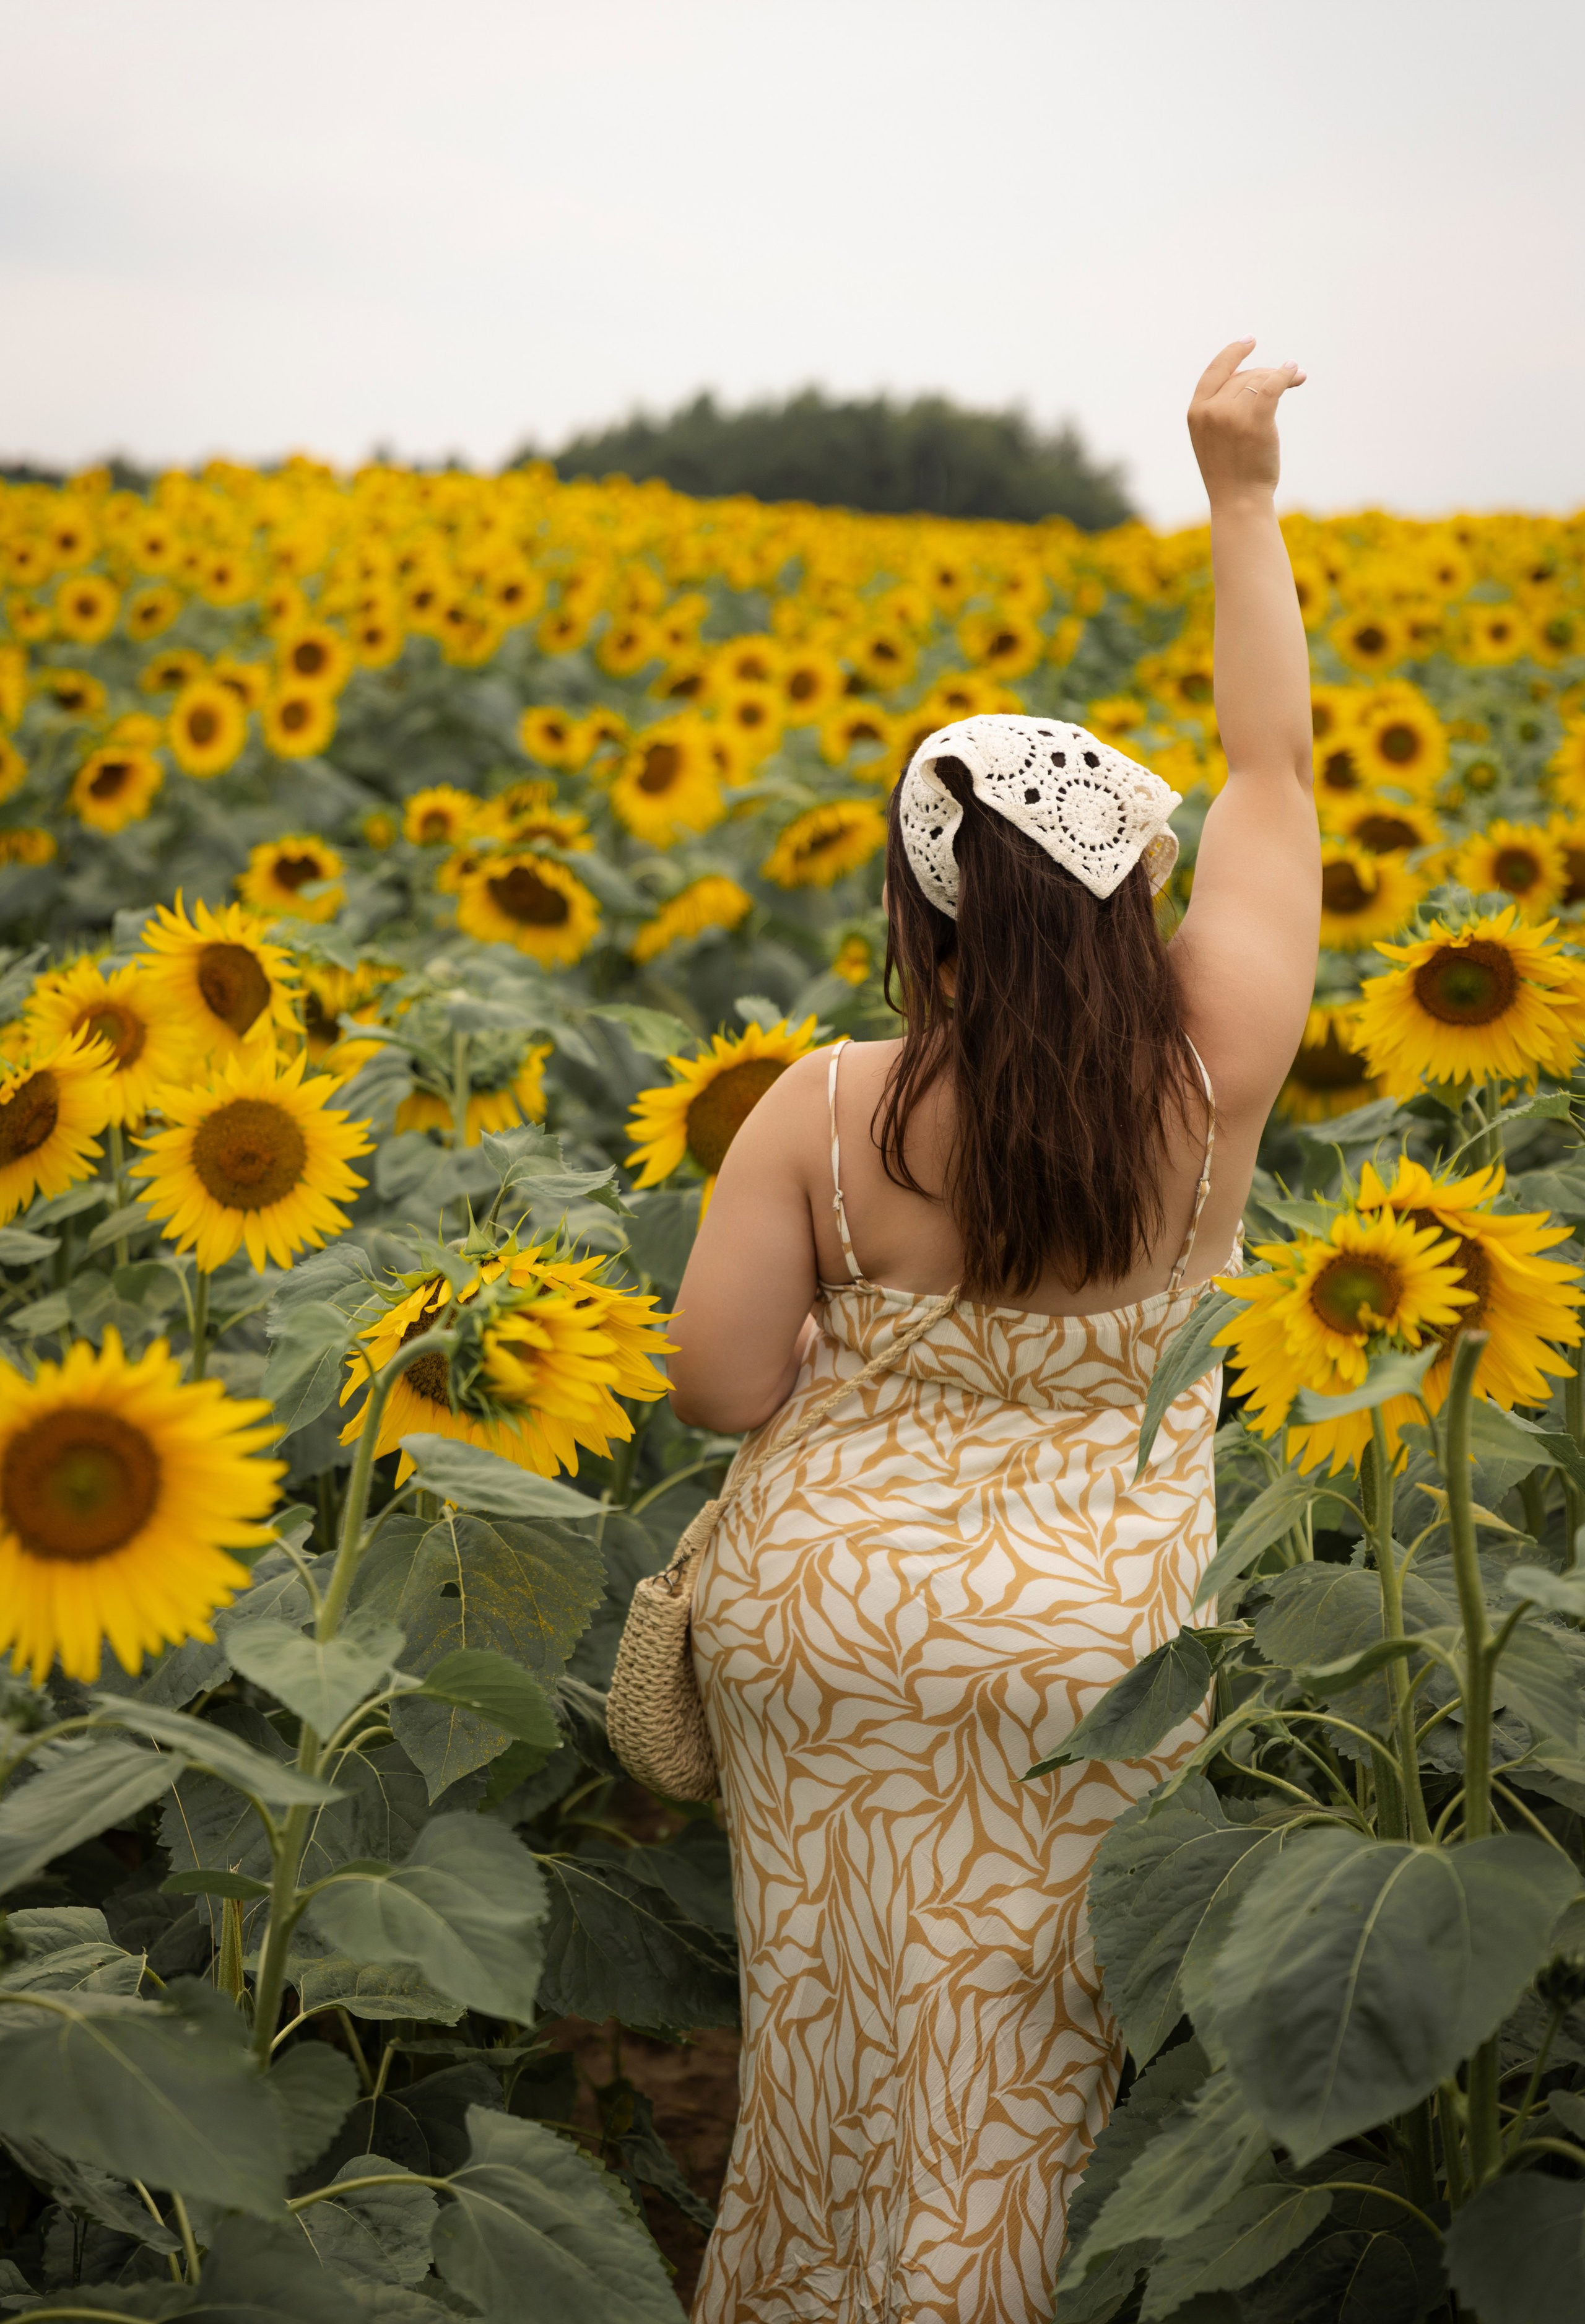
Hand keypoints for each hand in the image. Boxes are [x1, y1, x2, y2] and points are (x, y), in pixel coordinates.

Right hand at [1188, 339, 1305, 504]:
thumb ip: (1221, 409)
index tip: (1249, 341)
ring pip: (1260, 381)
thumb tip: (1256, 377)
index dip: (1233, 353)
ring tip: (1297, 377)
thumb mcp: (1214, 437)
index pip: (1214, 371)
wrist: (1238, 500)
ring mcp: (1231, 415)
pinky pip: (1273, 386)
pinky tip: (1295, 371)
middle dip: (1266, 373)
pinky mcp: (1255, 420)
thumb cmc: (1230, 472)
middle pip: (1243, 377)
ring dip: (1281, 376)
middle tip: (1289, 376)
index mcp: (1196, 412)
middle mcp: (1211, 410)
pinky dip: (1286, 375)